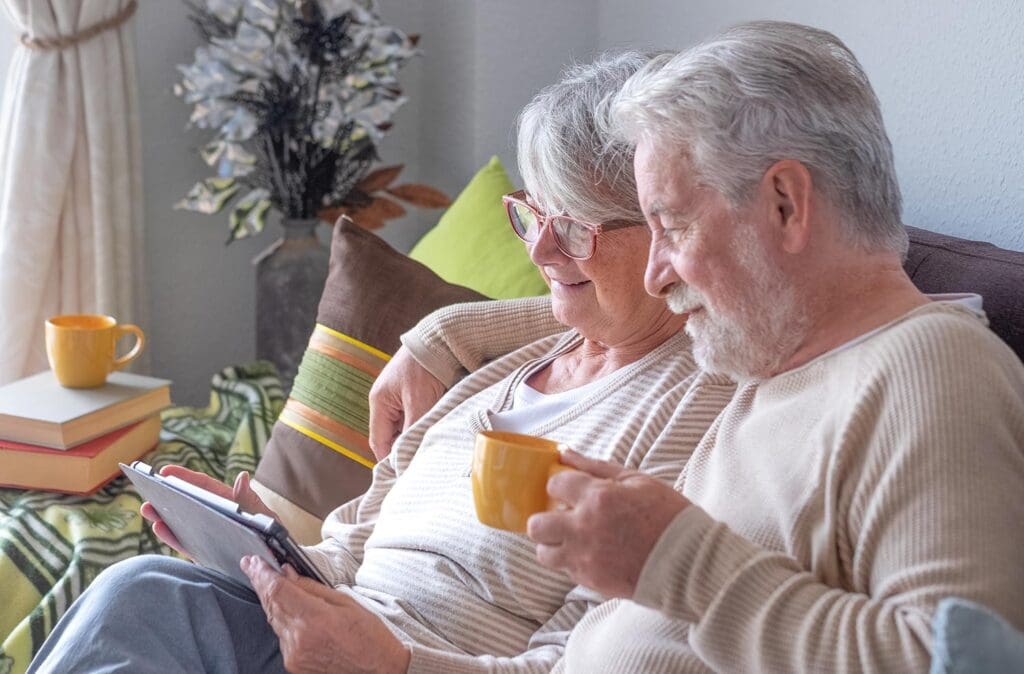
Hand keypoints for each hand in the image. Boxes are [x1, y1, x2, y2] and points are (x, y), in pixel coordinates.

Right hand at [140, 467, 276, 556]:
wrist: (277, 565)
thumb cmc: (272, 536)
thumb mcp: (265, 517)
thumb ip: (250, 501)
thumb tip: (242, 476)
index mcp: (229, 502)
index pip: (204, 486)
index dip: (185, 477)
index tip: (166, 471)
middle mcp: (214, 515)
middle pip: (188, 502)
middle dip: (168, 495)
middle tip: (148, 488)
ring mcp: (207, 533)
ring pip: (181, 521)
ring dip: (163, 514)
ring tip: (148, 508)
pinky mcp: (204, 551)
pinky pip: (184, 543)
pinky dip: (171, 536)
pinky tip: (159, 528)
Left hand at [243, 556, 410, 673]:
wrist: (378, 671)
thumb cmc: (369, 636)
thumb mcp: (346, 602)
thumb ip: (312, 588)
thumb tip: (288, 573)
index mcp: (316, 619)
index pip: (278, 591)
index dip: (263, 574)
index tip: (254, 561)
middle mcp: (300, 639)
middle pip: (270, 604)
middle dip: (259, 582)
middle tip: (251, 565)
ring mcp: (294, 654)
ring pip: (273, 619)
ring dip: (268, 599)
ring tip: (264, 581)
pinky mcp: (293, 664)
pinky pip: (281, 635)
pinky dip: (280, 618)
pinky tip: (282, 606)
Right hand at [368, 346, 446, 458]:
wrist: (440, 340)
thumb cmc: (425, 369)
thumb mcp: (419, 402)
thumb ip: (412, 430)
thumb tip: (407, 456)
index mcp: (379, 402)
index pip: (378, 442)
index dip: (390, 460)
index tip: (404, 473)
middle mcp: (384, 401)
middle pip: (389, 437)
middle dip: (403, 449)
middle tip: (419, 462)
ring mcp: (396, 398)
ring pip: (401, 428)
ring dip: (413, 437)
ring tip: (428, 448)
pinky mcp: (410, 395)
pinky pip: (411, 418)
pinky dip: (420, 426)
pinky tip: (432, 431)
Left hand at [527, 450, 688, 598]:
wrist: (690, 563)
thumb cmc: (668, 516)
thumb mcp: (637, 480)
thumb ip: (596, 467)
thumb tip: (566, 452)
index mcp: (598, 498)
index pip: (554, 485)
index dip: (560, 485)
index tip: (568, 489)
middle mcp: (585, 529)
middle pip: (536, 525)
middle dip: (544, 518)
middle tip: (561, 517)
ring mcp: (586, 558)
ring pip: (544, 553)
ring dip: (553, 544)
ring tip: (572, 539)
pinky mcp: (592, 581)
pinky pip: (567, 571)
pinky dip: (574, 562)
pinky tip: (593, 554)